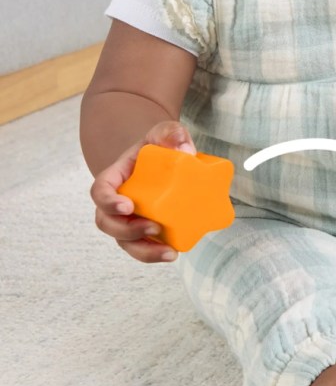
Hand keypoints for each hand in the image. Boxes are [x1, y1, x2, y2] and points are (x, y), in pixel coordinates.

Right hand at [89, 121, 195, 262]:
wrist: (167, 159)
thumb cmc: (161, 145)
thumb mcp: (166, 131)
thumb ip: (172, 134)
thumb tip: (185, 151)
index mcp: (116, 178)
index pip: (100, 191)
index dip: (108, 201)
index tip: (128, 206)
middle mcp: (117, 202)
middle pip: (107, 222)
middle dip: (127, 230)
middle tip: (153, 227)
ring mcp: (129, 219)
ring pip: (124, 241)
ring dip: (143, 251)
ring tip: (169, 253)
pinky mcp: (146, 230)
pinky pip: (144, 247)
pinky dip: (156, 253)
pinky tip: (175, 252)